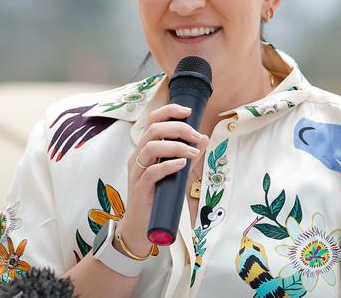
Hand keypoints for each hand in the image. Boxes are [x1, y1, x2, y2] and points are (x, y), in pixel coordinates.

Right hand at [116, 104, 208, 255]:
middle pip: (153, 130)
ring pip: (151, 147)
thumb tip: (203, 138)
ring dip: (175, 146)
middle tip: (196, 136)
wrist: (141, 227)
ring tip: (192, 153)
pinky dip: (168, 165)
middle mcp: (137, 157)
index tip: (188, 112)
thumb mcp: (176, 173)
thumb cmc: (158, 198)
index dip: (169, 112)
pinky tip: (182, 165)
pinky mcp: (139, 188)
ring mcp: (137, 172)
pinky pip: (151, 172)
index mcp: (144, 149)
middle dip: (178, 129)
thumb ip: (188, 156)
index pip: (152, 121)